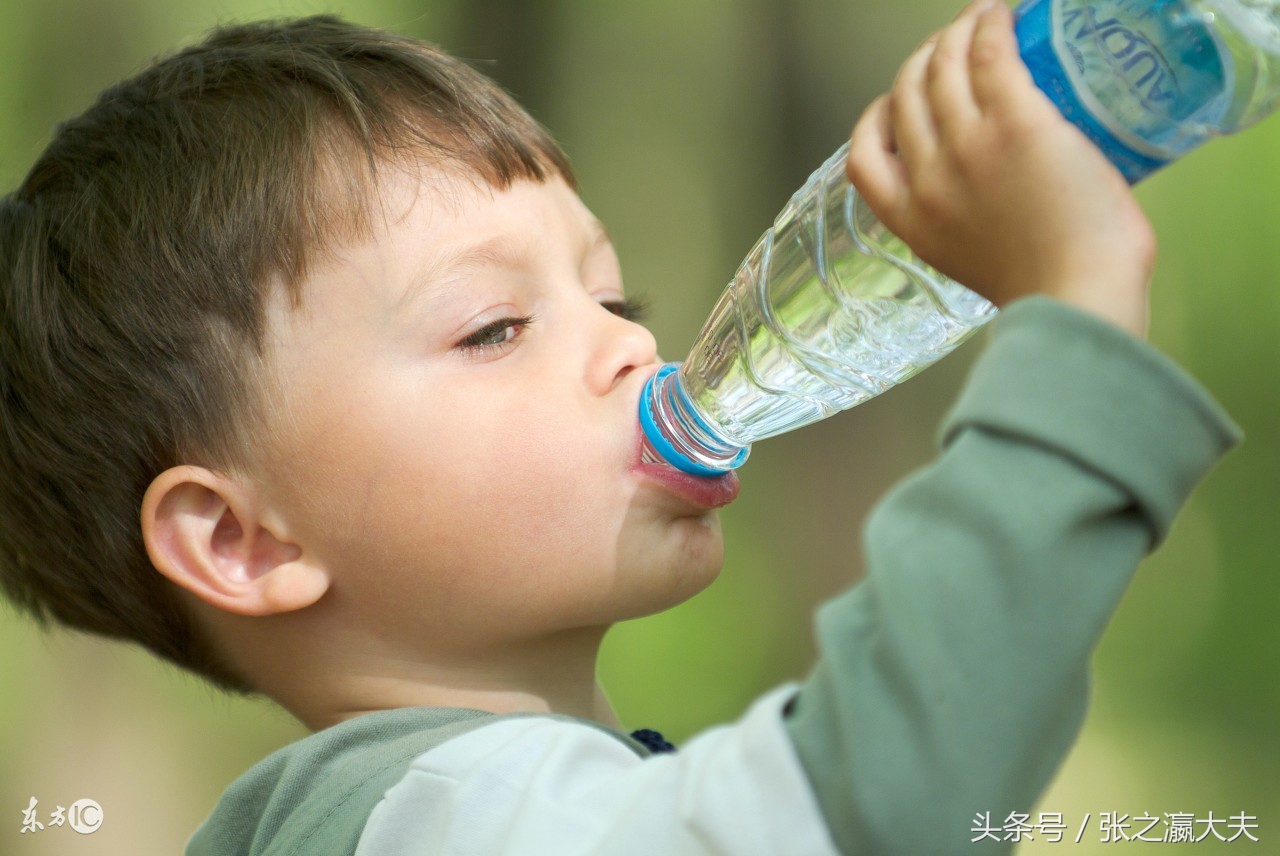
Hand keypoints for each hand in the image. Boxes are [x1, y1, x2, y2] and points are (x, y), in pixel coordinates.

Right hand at [846, 0, 1153, 337]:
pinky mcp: (1016, 125)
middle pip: (904, 94)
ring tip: (984, 16)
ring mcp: (968, 148)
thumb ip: (968, 225)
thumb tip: (998, 193)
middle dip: (923, 60)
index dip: (878, 116)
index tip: (903, 103)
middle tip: (956, 45)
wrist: (1079, 299)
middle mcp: (927, 178)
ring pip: (942, 65)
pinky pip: (990, 55)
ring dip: (959, 30)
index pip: (863, 156)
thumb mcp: (976, 263)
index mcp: (910, 220)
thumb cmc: (1050, 290)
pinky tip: (1004, 13)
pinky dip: (991, 25)